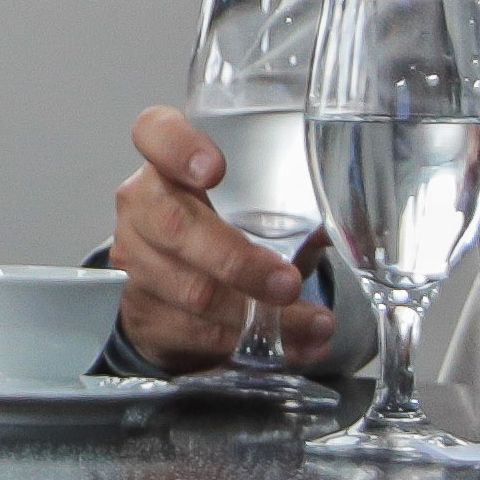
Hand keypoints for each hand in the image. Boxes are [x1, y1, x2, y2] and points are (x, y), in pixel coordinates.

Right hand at [114, 105, 334, 372]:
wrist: (175, 292)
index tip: (215, 170)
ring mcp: (134, 262)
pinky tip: (286, 345)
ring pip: (191, 291)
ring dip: (256, 315)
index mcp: (167, 164)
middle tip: (288, 283)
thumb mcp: (252, 209)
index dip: (179, 148)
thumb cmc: (220, 233)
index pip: (154, 133)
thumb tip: (345, 220)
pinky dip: (244, 346)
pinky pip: (192, 333)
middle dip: (239, 261)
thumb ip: (294, 204)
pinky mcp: (141, 314)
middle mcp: (141, 207)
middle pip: (176, 226)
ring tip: (309, 323)